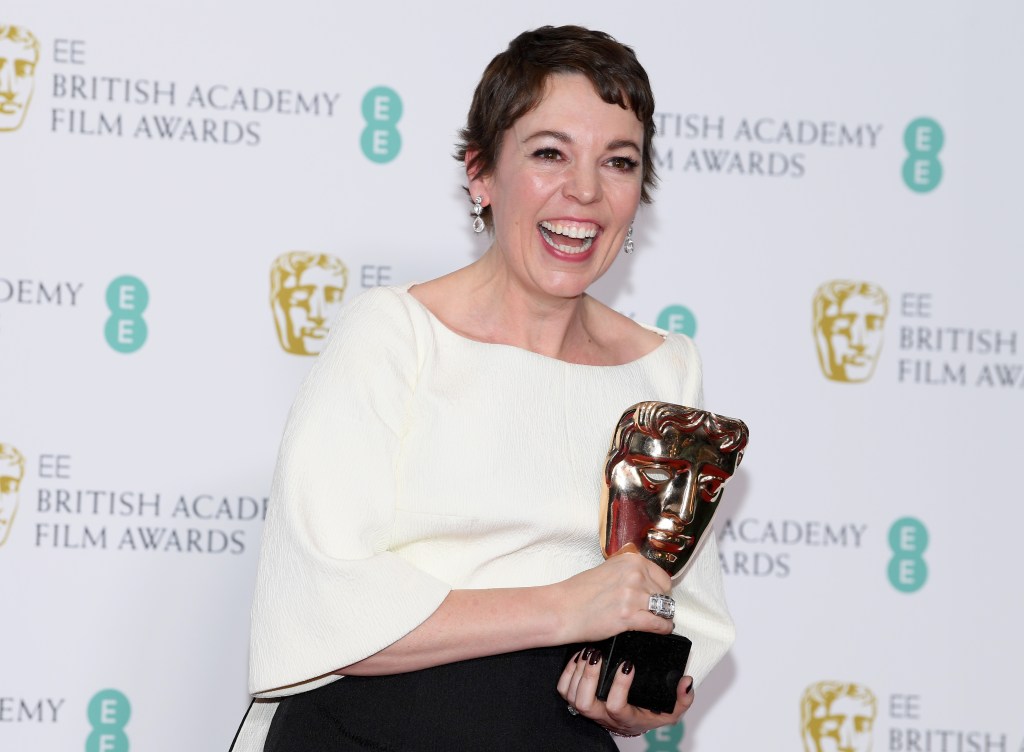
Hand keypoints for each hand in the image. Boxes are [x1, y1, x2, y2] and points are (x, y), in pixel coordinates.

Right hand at [551, 543, 674, 643]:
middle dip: (660, 602)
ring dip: (662, 616)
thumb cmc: (578, 592)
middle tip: (650, 609)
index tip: (656, 595)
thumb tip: (646, 581)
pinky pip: (658, 624)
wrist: (561, 609)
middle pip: (664, 593)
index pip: (662, 576)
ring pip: (664, 608)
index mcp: (630, 560)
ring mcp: (633, 595)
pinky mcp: (630, 616)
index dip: (660, 588)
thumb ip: (628, 572)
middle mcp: (635, 575)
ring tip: (657, 620)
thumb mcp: (607, 570)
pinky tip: (661, 629)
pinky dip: (662, 628)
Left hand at [557, 648, 694, 735]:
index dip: (619, 687)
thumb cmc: (651, 712)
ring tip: (589, 651)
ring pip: (573, 696)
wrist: (634, 720)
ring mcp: (590, 709)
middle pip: (586, 704)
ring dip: (578, 672)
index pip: (616, 706)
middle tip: (598, 654)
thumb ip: (683, 699)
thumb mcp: (672, 710)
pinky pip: (565, 690)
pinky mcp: (578, 699)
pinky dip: (568, 672)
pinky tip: (579, 656)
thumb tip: (685, 682)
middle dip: (589, 677)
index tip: (628, 665)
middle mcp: (604, 717)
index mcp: (626, 719)